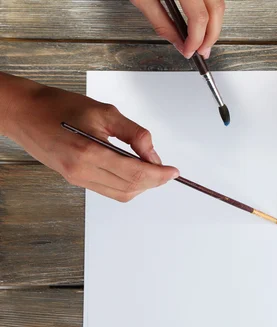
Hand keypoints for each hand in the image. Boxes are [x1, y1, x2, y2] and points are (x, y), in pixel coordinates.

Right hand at [2, 75, 178, 201]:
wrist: (25, 112)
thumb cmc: (60, 106)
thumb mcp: (105, 112)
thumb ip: (134, 134)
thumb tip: (153, 154)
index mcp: (88, 152)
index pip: (135, 173)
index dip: (159, 175)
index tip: (173, 171)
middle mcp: (82, 171)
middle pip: (130, 187)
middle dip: (154, 181)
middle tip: (167, 171)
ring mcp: (77, 178)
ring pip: (121, 193)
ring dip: (142, 185)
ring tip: (152, 170)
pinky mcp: (75, 180)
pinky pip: (108, 190)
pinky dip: (126, 185)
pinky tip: (133, 172)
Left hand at [131, 0, 224, 58]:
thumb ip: (162, 23)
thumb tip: (177, 42)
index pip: (199, 18)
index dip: (196, 40)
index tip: (189, 51)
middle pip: (217, 10)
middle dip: (211, 35)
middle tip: (202, 51)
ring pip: (219, 2)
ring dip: (213, 24)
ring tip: (203, 39)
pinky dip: (210, 10)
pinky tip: (203, 20)